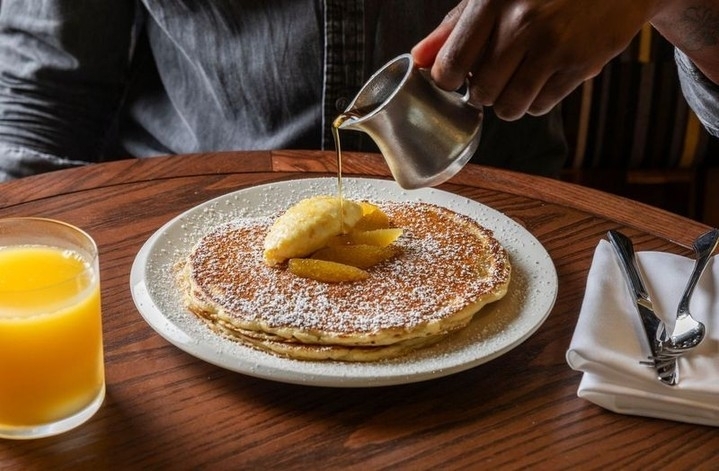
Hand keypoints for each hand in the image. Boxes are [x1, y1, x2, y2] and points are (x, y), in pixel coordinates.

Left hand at [412, 0, 658, 120]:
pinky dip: (537, 101)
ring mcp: (554, 46)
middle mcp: (522, 23)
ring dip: (508, 102)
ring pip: (509, 107)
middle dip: (482, 91)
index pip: (451, 66)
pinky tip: (544, 76)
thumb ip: (454, 27)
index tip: (455, 79)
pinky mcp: (581, 65)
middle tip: (495, 75)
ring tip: (518, 79)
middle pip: (480, 92)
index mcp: (493, 1)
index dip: (448, 81)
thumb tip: (419, 58)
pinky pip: (541, 107)